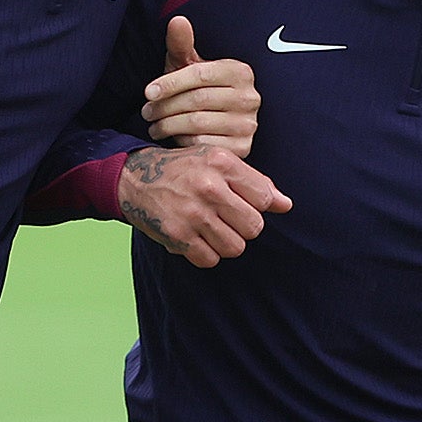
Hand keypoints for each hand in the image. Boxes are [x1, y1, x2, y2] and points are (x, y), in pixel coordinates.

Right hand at [118, 145, 290, 267]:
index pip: (264, 198)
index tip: (242, 202)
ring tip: (213, 229)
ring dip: (227, 242)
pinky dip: (207, 254)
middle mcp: (208, 187)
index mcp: (222, 163)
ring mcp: (192, 213)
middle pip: (254, 227)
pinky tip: (197, 238)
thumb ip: (255, 182)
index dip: (258, 206)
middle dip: (245, 227)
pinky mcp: (178, 236)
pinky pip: (211, 260)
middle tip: (227, 218)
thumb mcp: (219, 162)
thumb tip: (285, 205)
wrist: (136, 179)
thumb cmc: (185, 169)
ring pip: (235, 248)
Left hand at [141, 15, 260, 155]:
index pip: (200, 74)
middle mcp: (250, 97)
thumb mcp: (189, 66)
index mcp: (240, 71)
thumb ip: (182, 44)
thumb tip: (177, 20)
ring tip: (153, 125)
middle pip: (197, 100)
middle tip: (146, 112)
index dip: (170, 83)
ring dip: (168, 125)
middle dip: (165, 107)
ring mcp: (248, 124)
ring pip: (197, 123)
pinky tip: (171, 138)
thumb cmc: (199, 90)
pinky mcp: (243, 147)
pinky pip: (204, 144)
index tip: (148, 92)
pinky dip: (182, 142)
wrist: (217, 124)